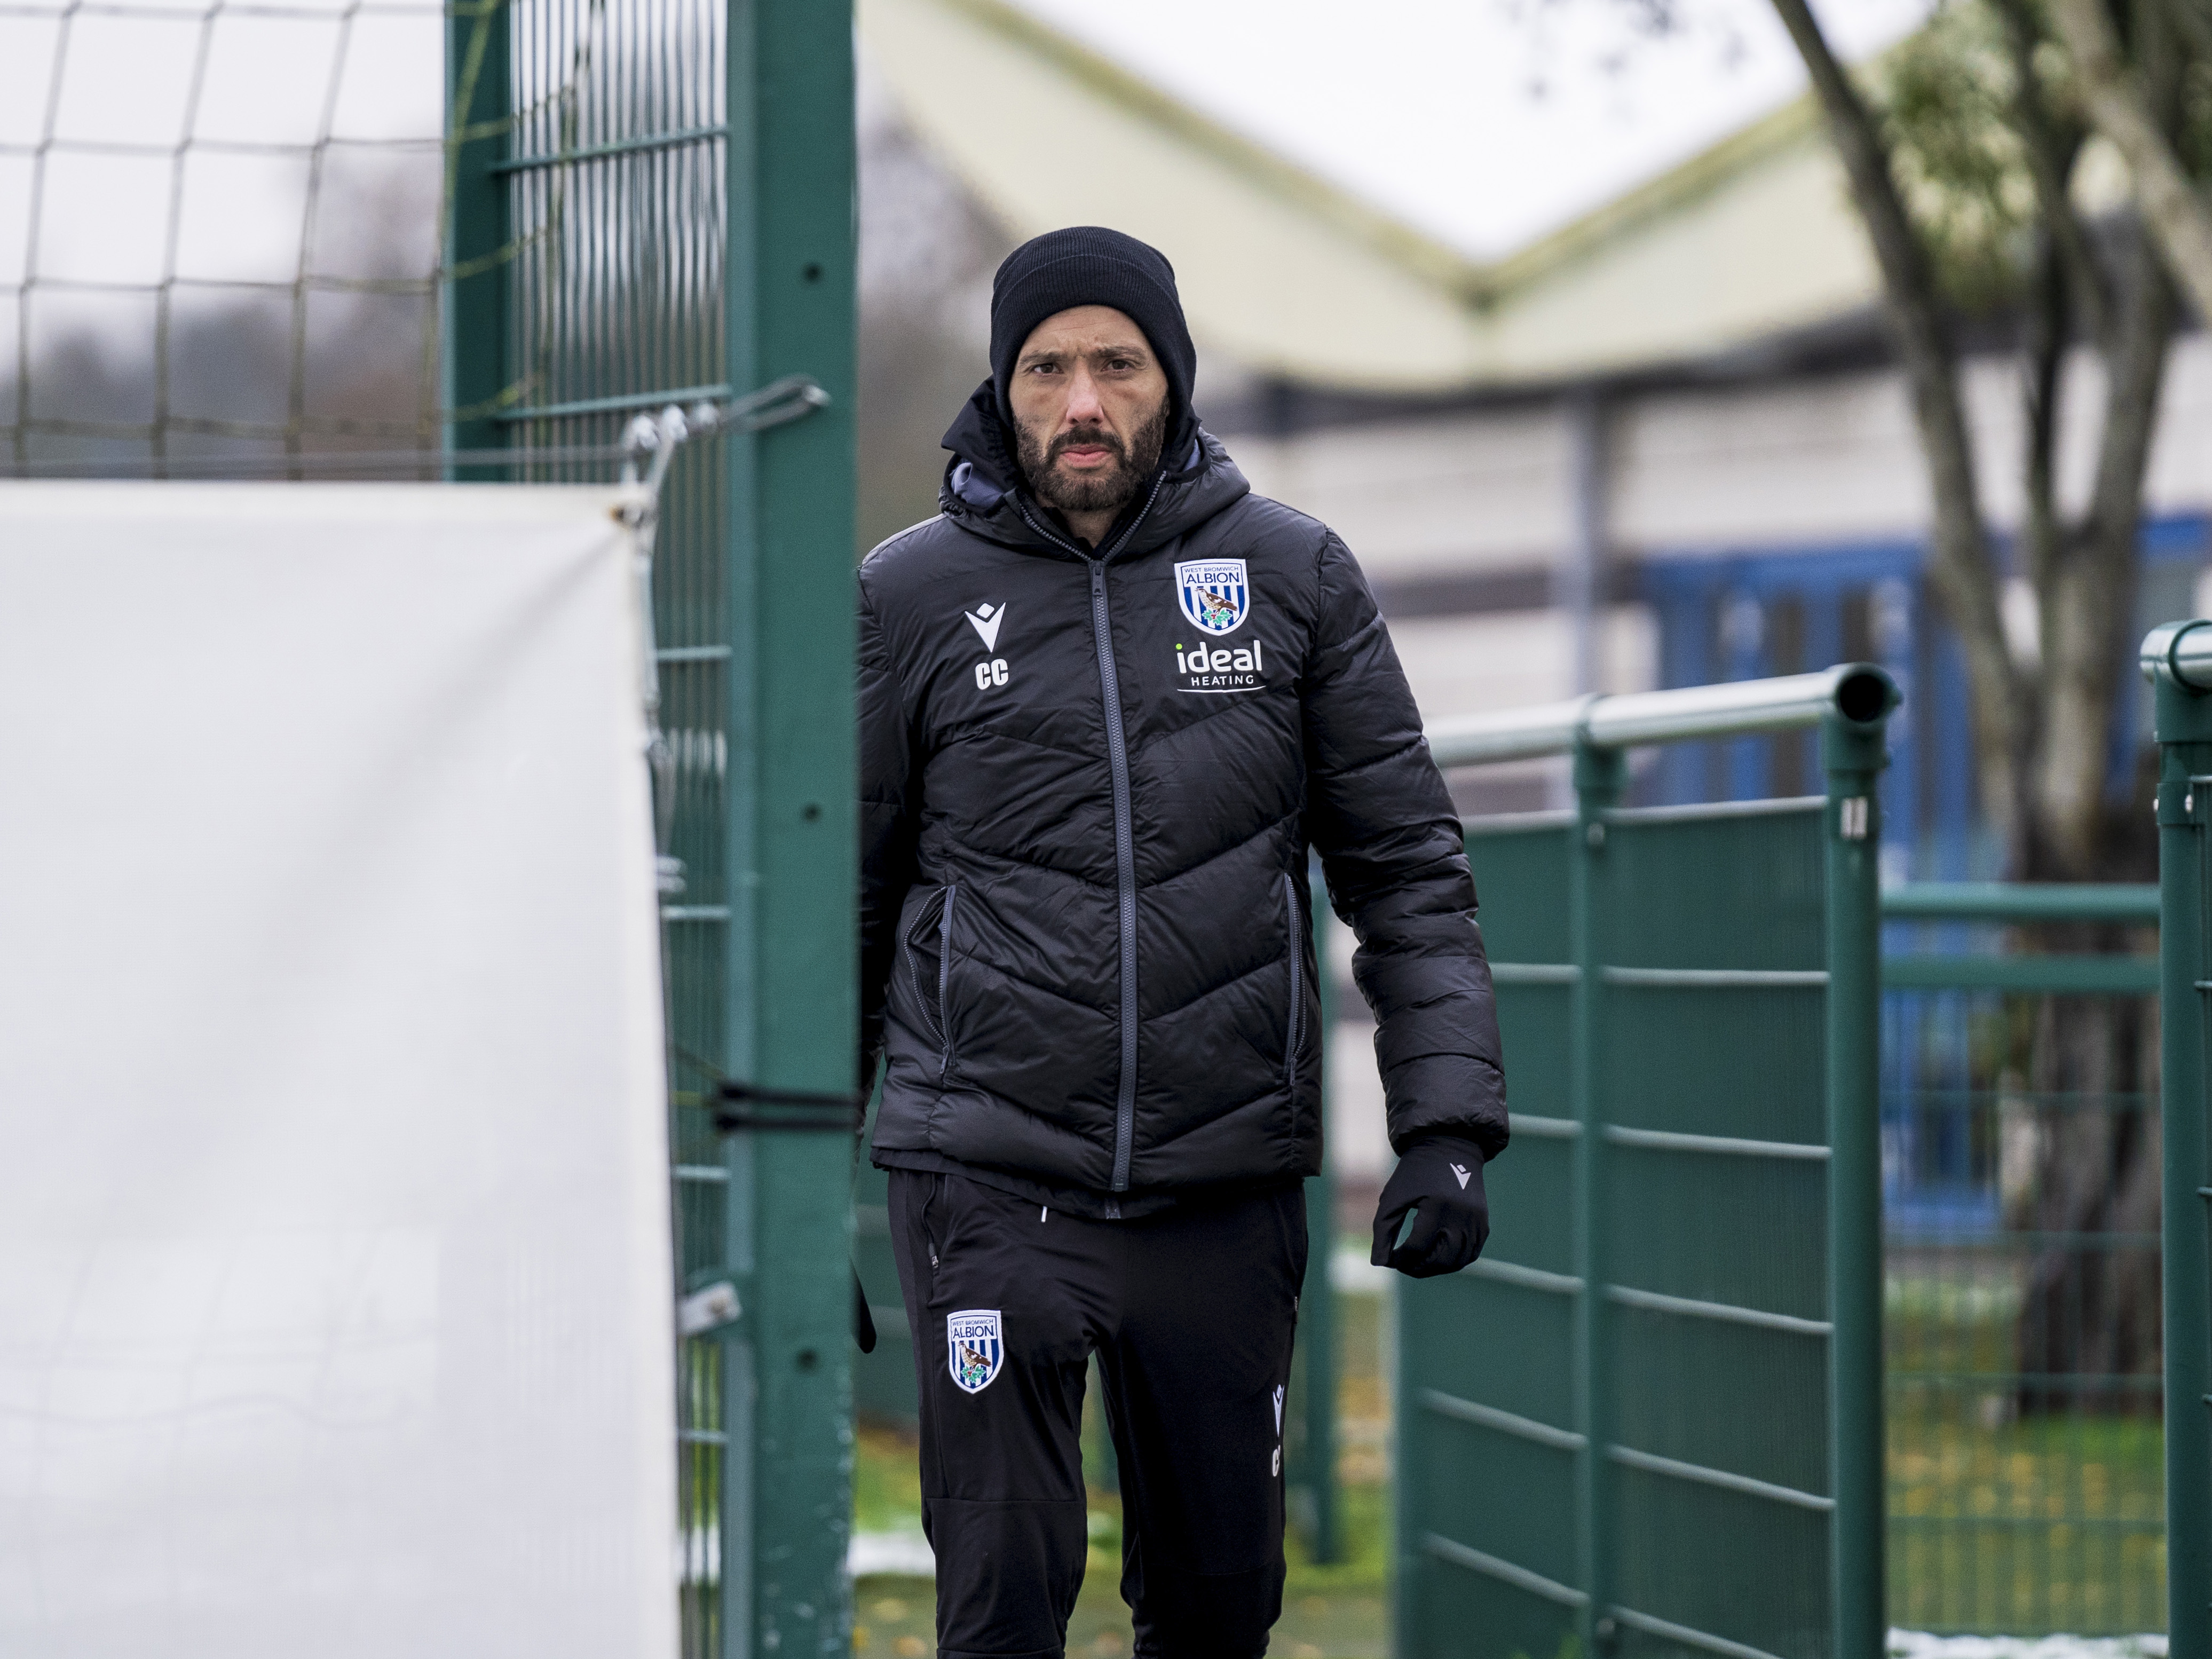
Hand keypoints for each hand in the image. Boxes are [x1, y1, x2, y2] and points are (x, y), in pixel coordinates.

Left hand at [1371, 1135, 1489, 1278]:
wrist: (1449, 1147)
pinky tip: (1437, 1257)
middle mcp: (1461, 1215)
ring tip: (1418, 1264)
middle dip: (1417, 1268)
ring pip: (1457, 1261)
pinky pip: (1470, 1253)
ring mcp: (1475, 1221)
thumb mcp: (1394, 1196)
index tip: (1390, 1259)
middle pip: (1439, 1259)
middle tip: (1403, 1265)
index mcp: (1436, 1205)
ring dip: (1435, 1268)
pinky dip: (1453, 1261)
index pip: (1417, 1247)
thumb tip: (1379, 1264)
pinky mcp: (1483, 1223)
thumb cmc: (1415, 1173)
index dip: (1400, 1259)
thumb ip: (1383, 1230)